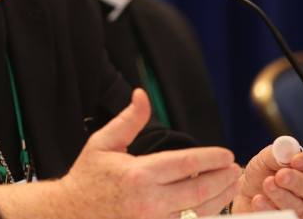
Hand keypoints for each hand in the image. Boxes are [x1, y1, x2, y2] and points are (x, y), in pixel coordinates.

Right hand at [57, 88, 241, 218]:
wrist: (68, 213)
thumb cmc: (87, 178)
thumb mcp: (103, 143)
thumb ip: (129, 120)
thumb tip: (142, 95)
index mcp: (138, 174)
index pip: (186, 163)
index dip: (211, 158)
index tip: (226, 154)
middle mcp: (148, 202)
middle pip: (199, 189)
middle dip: (223, 178)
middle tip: (235, 169)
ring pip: (197, 212)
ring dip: (219, 199)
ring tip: (230, 186)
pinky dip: (201, 216)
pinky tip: (210, 206)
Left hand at [233, 145, 302, 218]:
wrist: (248, 193)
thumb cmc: (266, 174)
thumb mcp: (268, 158)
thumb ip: (278, 152)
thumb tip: (286, 147)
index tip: (295, 159)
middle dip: (298, 182)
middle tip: (280, 176)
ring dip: (282, 196)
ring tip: (267, 184)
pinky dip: (271, 210)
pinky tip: (259, 200)